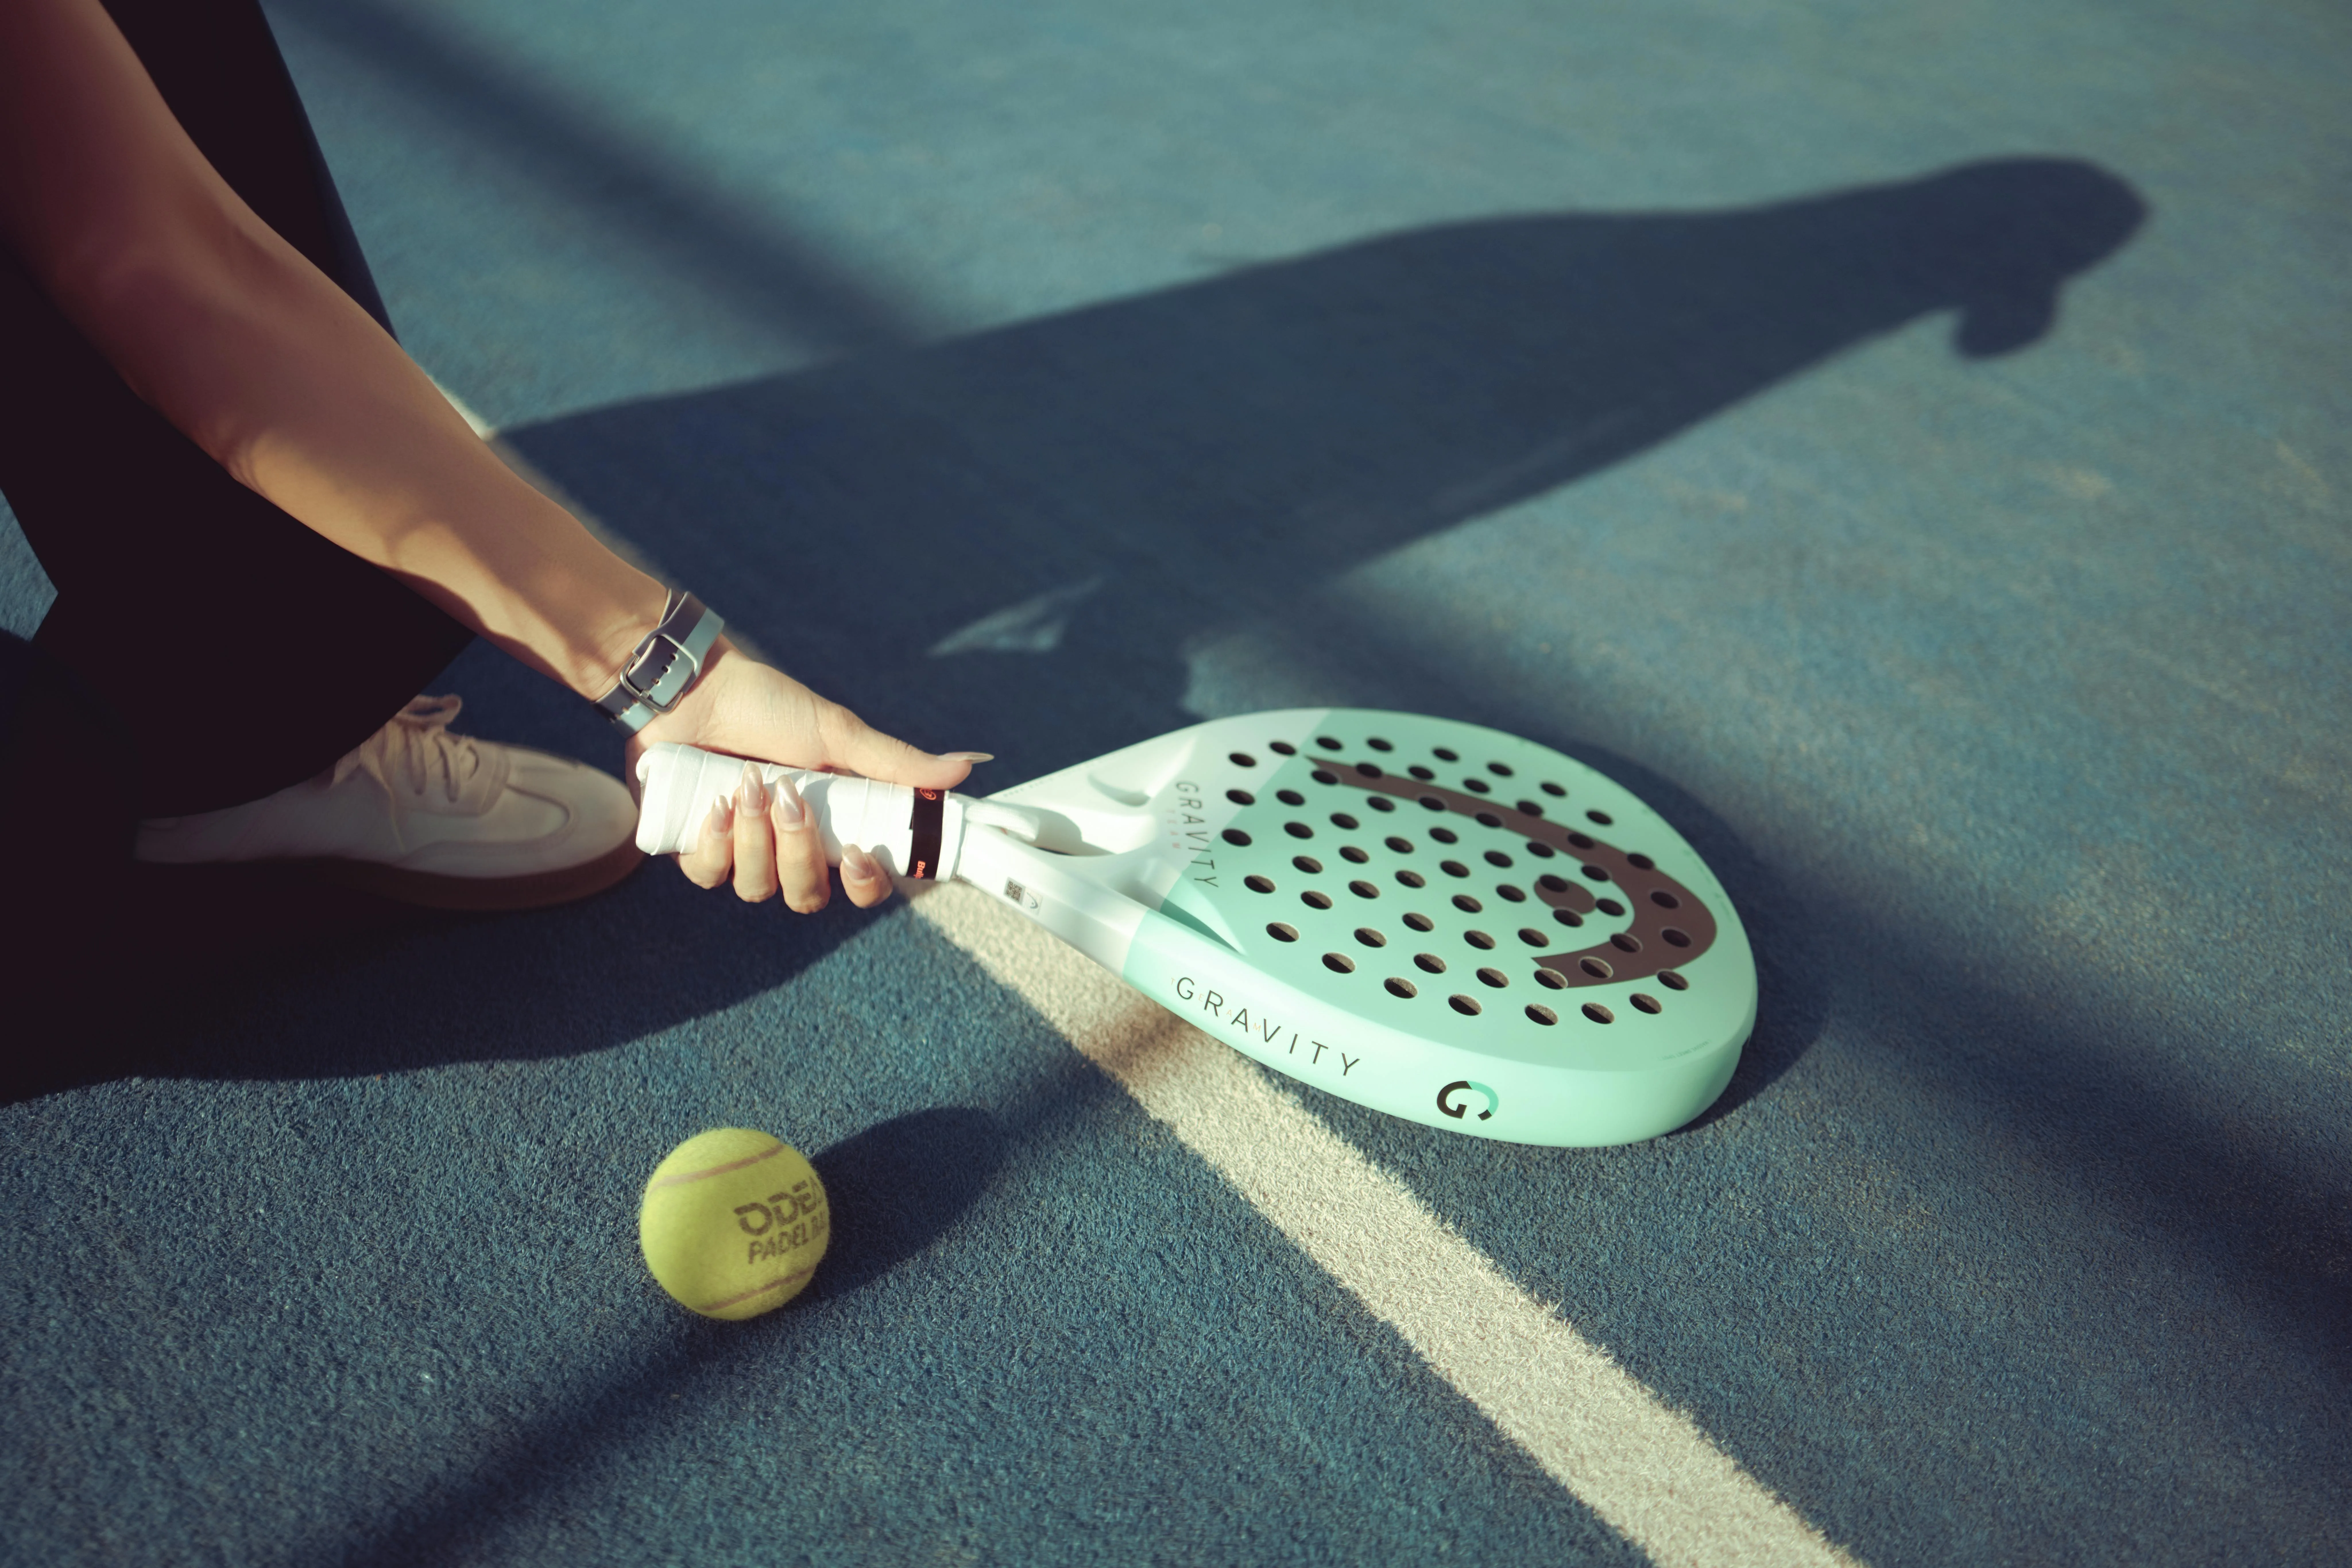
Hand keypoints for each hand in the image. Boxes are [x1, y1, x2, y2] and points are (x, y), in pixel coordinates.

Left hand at [627, 640, 985, 911]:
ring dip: (754, 838)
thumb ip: (895, 761)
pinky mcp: (695, 849)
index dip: (866, 886)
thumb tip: (965, 769)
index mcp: (831, 829)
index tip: (861, 856)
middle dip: (798, 852)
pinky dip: (713, 841)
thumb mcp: (836, 732)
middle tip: (790, 798)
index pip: (861, 885)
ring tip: (747, 784)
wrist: (692, 687)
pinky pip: (708, 876)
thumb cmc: (767, 706)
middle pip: (808, 896)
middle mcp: (788, 850)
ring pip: (757, 889)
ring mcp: (741, 853)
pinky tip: (714, 802)